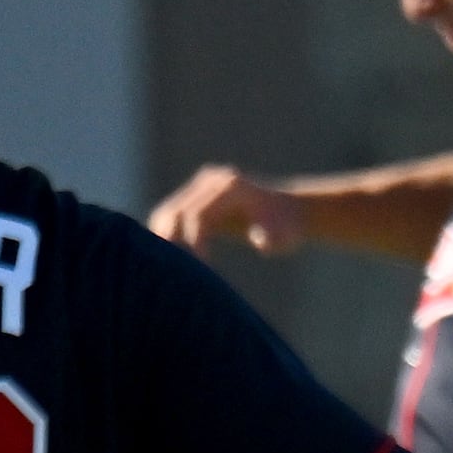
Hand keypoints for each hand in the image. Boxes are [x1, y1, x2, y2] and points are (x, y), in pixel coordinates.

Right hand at [148, 164, 307, 255]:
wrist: (290, 211)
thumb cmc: (287, 228)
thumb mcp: (285, 236)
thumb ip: (272, 238)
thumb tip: (258, 241)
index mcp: (231, 187)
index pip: (197, 214)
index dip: (192, 240)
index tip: (198, 265)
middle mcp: (213, 181)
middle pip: (176, 210)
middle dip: (170, 240)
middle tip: (171, 271)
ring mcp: (203, 185)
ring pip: (168, 212)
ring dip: (162, 237)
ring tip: (166, 268)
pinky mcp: (198, 195)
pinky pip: (173, 215)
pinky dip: (167, 234)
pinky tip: (168, 258)